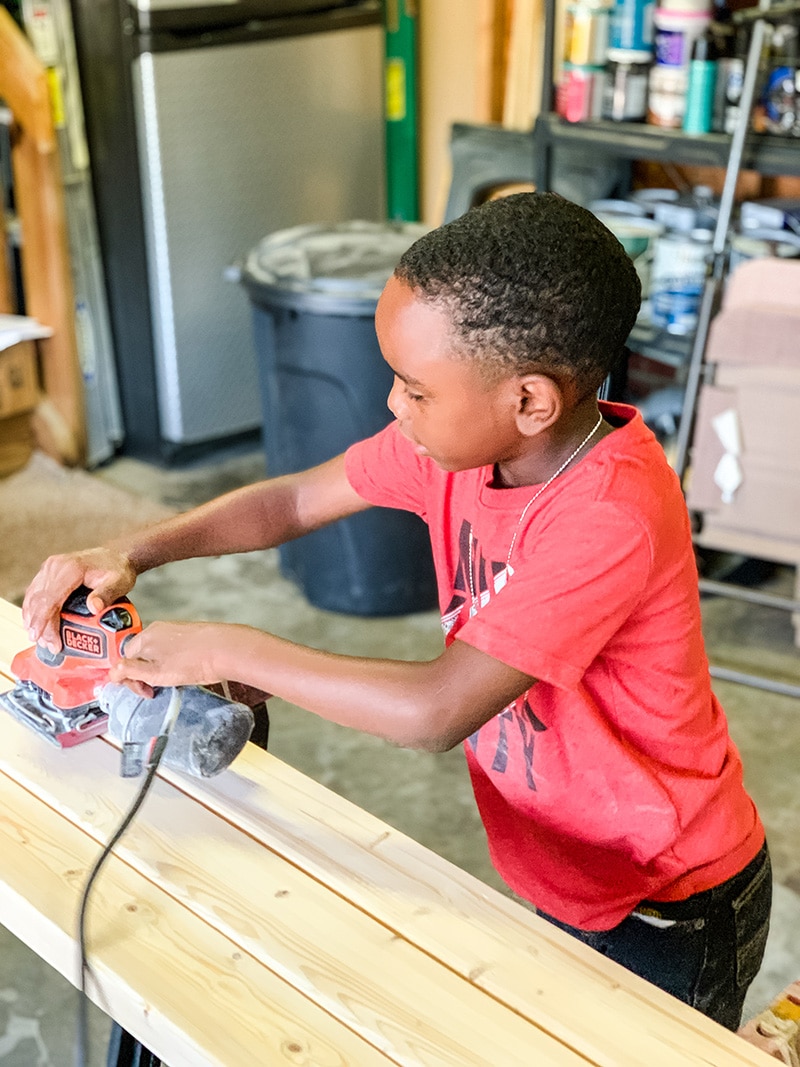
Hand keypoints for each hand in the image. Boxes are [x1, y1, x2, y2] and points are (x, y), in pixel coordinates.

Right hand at [22, 548, 137, 651]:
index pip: (50, 599)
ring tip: (41, 640)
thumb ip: (106, 594)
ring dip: (33, 620)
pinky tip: (36, 624)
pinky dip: (33, 610)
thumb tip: (94, 607)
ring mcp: (49, 568)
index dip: (46, 622)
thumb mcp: (119, 582)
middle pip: (39, 601)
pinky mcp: (47, 573)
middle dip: (40, 626)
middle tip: (48, 645)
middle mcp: (55, 566)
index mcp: (70, 568)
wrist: (115, 555)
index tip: (48, 641)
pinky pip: (34, 593)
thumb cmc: (117, 569)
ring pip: (33, 598)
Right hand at [108, 620, 225, 695]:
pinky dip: (172, 664)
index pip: (124, 660)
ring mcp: (173, 631)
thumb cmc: (192, 661)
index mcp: (145, 637)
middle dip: (143, 675)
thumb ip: (130, 671)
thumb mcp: (155, 672)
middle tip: (156, 690)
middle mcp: (157, 630)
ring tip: (171, 682)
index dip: (130, 680)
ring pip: (156, 655)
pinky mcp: (188, 635)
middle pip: (139, 656)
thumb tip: (112, 673)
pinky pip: (171, 651)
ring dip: (158, 671)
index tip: (145, 692)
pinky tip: (183, 672)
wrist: (225, 649)